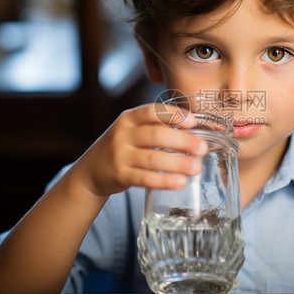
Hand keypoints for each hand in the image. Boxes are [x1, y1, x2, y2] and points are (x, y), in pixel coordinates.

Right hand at [70, 103, 207, 197]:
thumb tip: (196, 130)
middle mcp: (122, 134)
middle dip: (183, 141)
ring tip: (196, 168)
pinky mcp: (120, 175)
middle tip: (203, 149)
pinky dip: (165, 181)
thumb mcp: (132, 130)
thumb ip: (156, 127)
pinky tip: (180, 182)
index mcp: (129, 118)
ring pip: (153, 159)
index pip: (152, 111)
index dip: (173, 115)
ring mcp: (119, 155)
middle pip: (156, 135)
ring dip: (178, 163)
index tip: (193, 122)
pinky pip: (145, 178)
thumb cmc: (122, 147)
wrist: (90, 170)